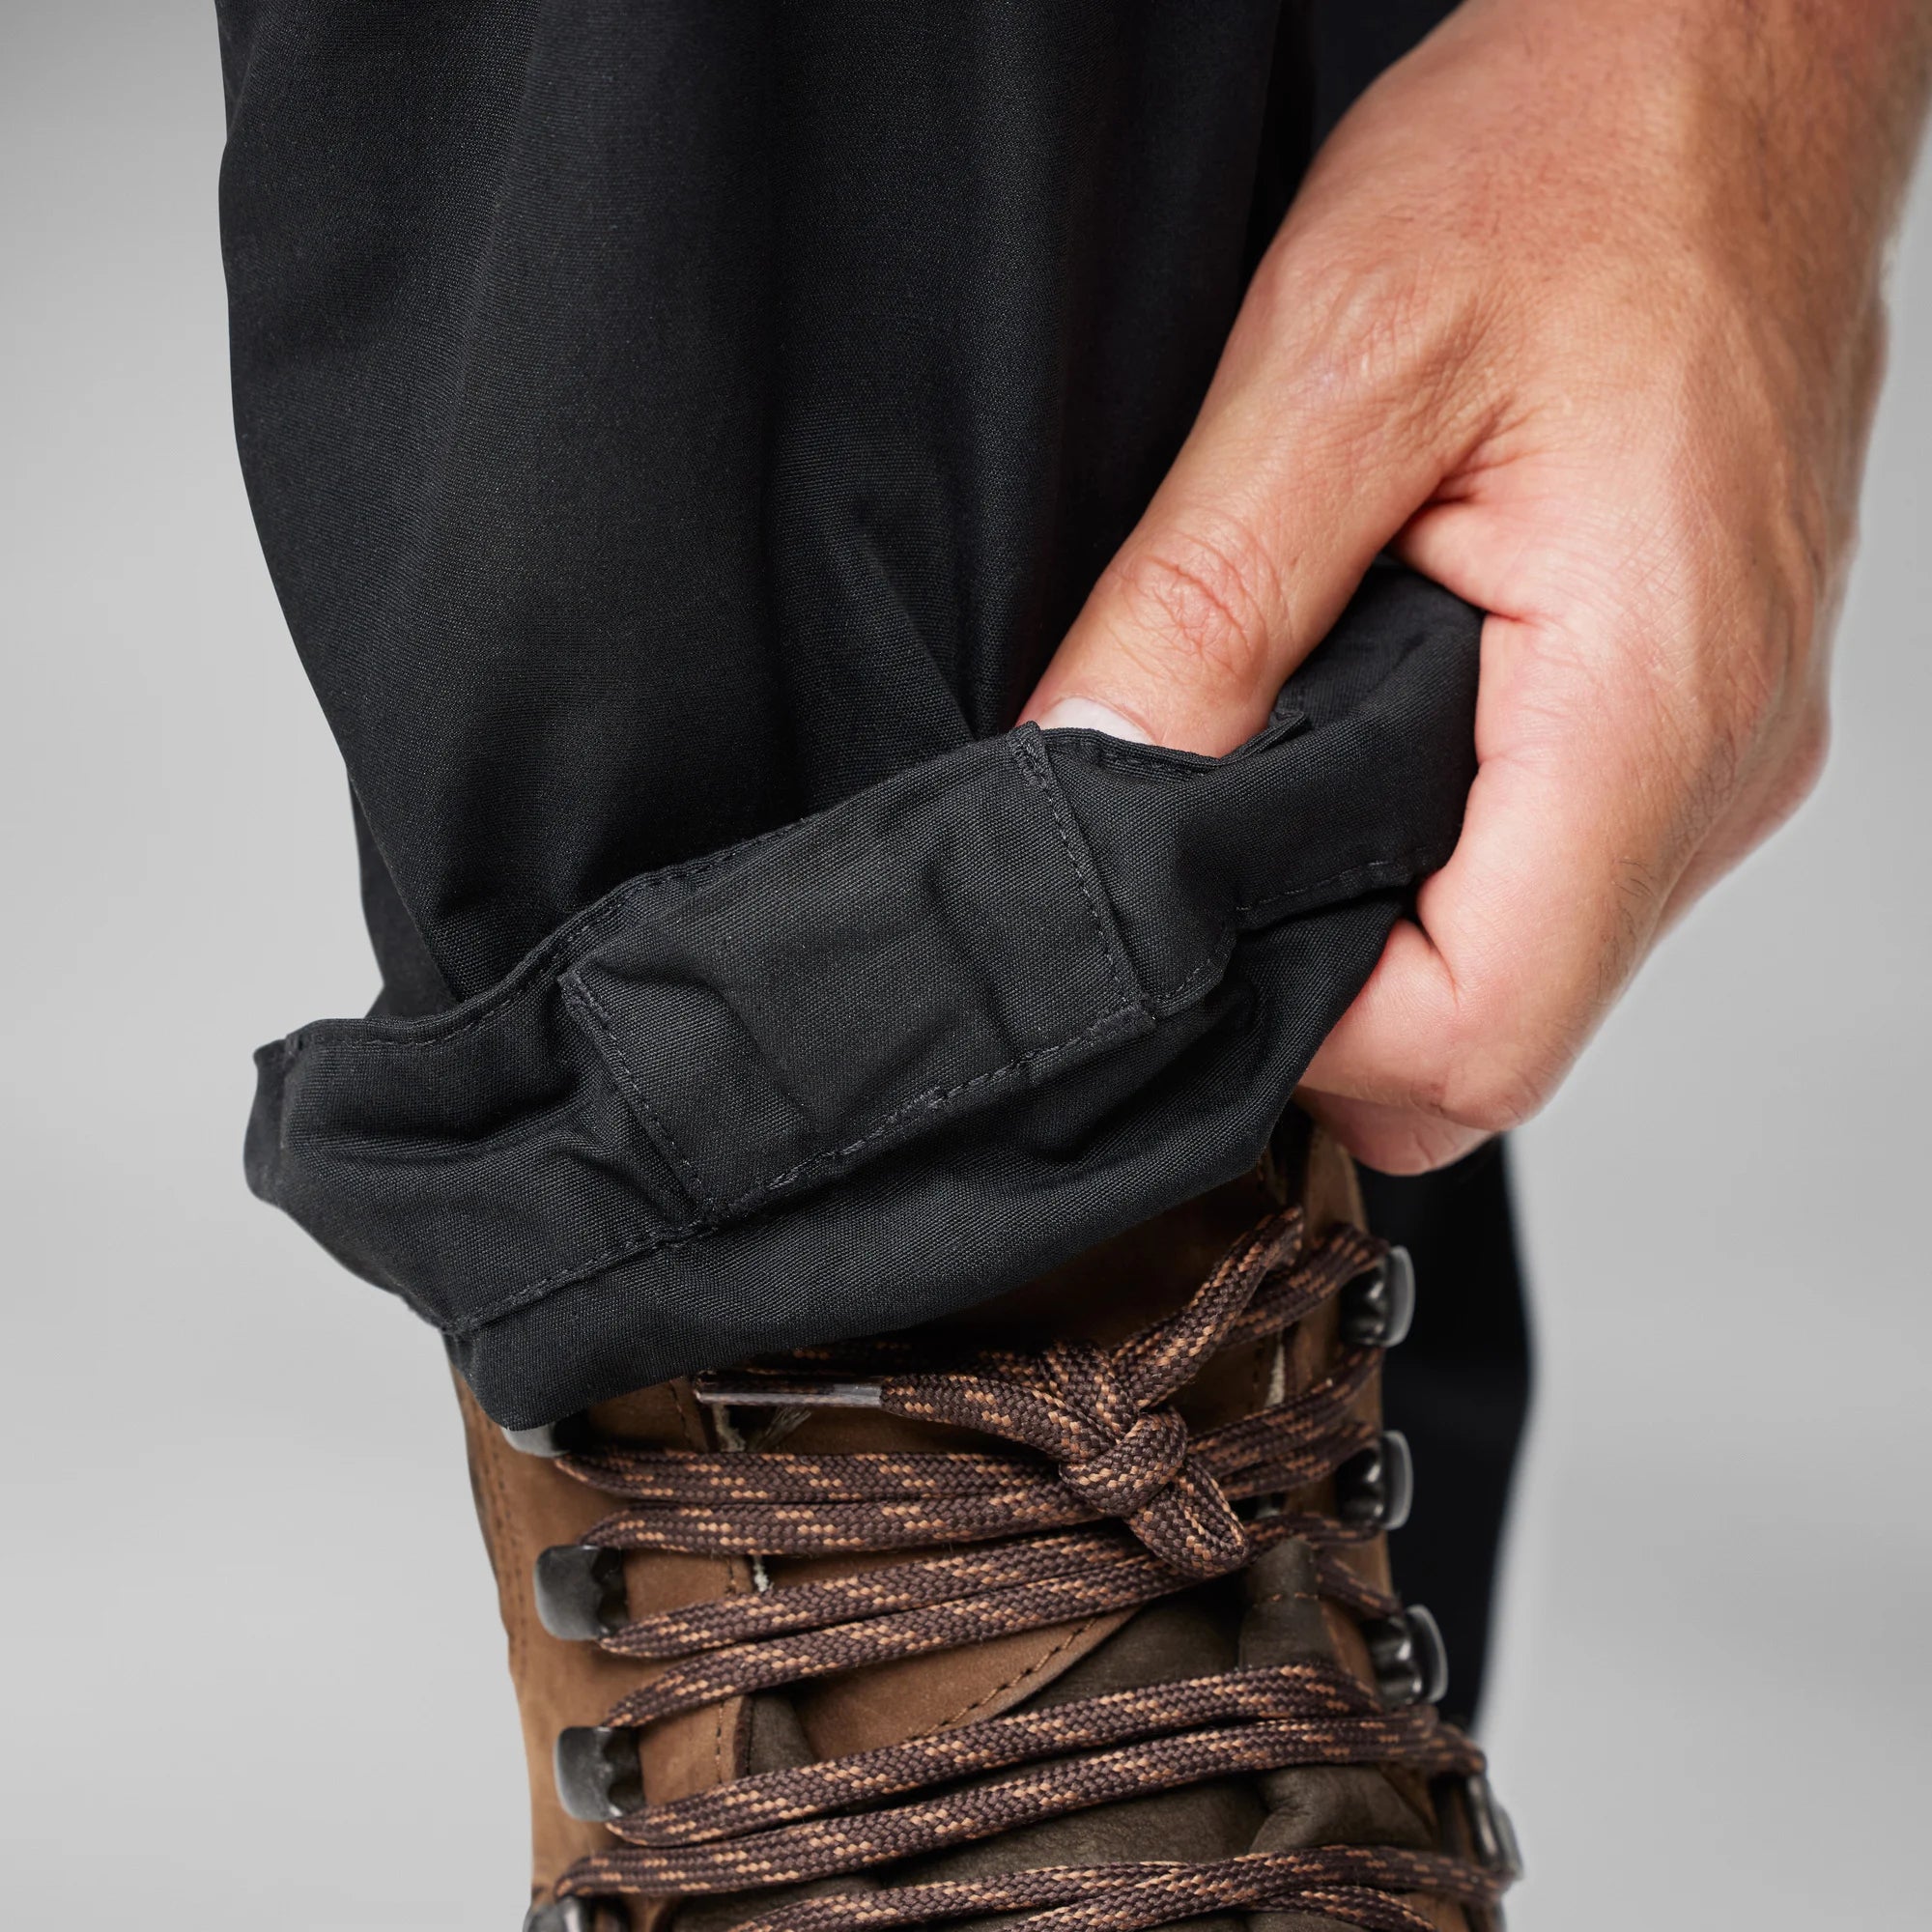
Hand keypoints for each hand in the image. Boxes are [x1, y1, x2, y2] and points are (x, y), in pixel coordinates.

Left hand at [1020, 0, 1929, 1172]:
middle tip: (1197, 871)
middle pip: (1500, 1030)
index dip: (1307, 1041)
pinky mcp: (1698, 709)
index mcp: (1645, 706)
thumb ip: (1202, 605)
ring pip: (1529, 961)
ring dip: (1385, 924)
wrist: (1731, 61)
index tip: (1179, 953)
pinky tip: (1366, 737)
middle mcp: (1712, 764)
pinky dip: (1443, 851)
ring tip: (1279, 779)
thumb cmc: (1585, 160)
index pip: (1477, 1035)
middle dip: (1330, 1001)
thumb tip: (1083, 773)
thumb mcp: (1336, 367)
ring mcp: (1718, 747)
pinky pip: (1558, 866)